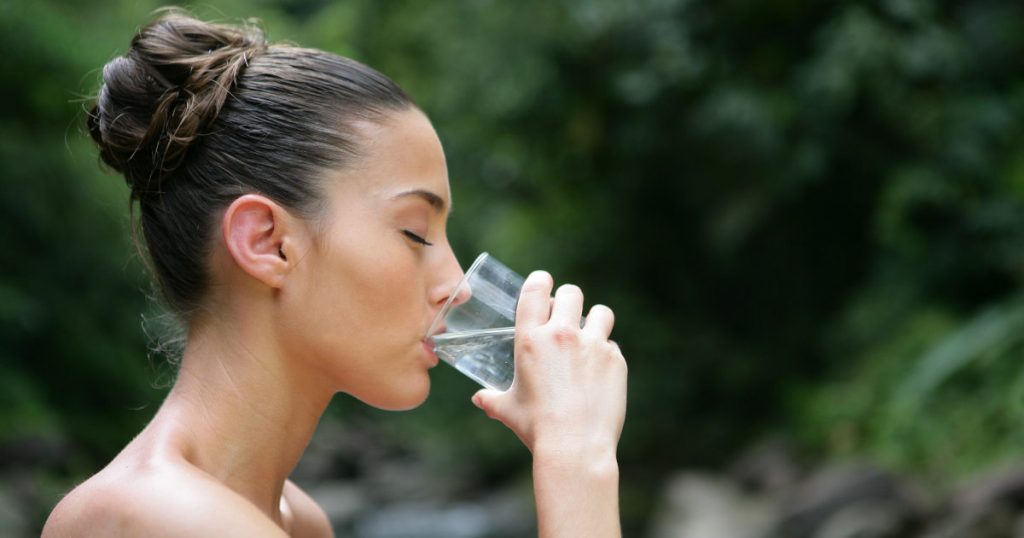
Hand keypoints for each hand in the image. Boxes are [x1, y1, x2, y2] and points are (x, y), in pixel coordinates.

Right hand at [472, 270, 626, 460]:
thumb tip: (479, 399)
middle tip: (566, 315)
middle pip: (571, 292)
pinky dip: (606, 353)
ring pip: (600, 312)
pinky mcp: (615, 359)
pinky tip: (598, 372)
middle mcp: (562, 334)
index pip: (535, 290)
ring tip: (589, 337)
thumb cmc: (537, 427)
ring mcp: (592, 344)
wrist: (575, 446)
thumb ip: (492, 400)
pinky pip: (612, 345)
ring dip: (594, 320)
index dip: (540, 281)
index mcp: (531, 339)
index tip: (543, 283)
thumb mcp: (508, 410)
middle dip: (568, 300)